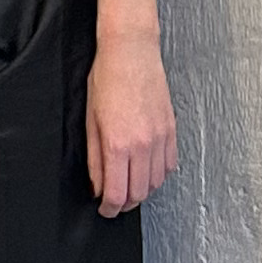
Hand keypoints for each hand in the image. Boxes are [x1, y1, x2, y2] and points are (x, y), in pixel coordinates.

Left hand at [87, 32, 176, 214]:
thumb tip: (96, 185)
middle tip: (115, 203)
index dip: (110, 208)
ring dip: (143, 191)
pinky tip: (147, 171)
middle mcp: (142, 145)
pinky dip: (159, 175)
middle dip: (125, 204)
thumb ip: (94, 158)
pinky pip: (169, 165)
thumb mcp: (90, 121)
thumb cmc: (107, 79)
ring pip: (156, 183)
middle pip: (139, 193)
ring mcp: (160, 138)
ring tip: (129, 187)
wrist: (131, 53)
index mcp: (118, 144)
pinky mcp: (171, 130)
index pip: (117, 193)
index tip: (105, 210)